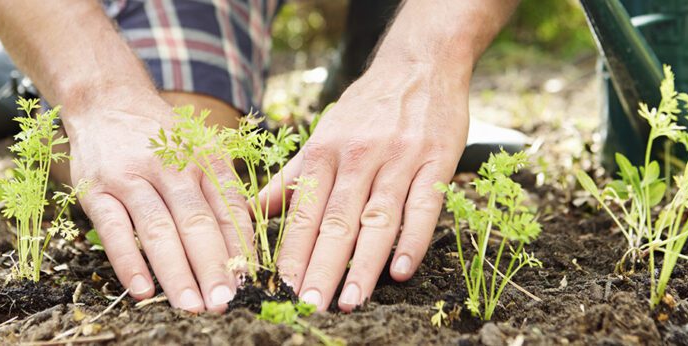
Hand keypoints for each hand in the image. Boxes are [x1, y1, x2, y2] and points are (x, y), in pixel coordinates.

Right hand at [63, 92, 251, 312]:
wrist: (107, 100)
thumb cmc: (162, 138)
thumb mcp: (199, 151)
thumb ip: (220, 193)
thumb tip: (244, 250)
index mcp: (204, 158)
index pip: (228, 208)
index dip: (240, 248)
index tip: (248, 283)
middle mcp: (170, 166)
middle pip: (196, 223)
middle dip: (212, 267)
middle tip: (224, 302)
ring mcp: (131, 177)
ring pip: (158, 229)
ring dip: (176, 272)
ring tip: (191, 305)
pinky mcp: (96, 189)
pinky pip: (114, 230)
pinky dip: (129, 262)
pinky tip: (143, 290)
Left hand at [260, 63, 470, 311]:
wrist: (420, 64)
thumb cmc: (367, 106)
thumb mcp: (323, 134)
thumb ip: (292, 177)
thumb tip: (251, 210)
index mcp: (325, 152)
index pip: (305, 212)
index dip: (293, 252)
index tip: (282, 288)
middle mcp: (358, 156)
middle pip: (337, 221)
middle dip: (322, 267)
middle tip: (311, 305)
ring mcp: (399, 159)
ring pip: (378, 218)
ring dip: (364, 264)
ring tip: (351, 300)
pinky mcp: (436, 161)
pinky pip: (424, 206)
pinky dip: (413, 239)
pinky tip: (402, 270)